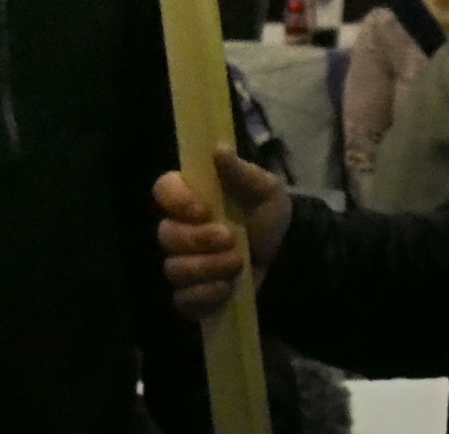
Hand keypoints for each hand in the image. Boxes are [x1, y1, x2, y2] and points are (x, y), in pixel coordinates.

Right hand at [155, 146, 291, 319]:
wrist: (286, 258)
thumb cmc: (266, 217)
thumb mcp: (266, 190)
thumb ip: (243, 172)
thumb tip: (220, 149)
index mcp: (189, 198)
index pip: (162, 190)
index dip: (176, 200)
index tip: (202, 209)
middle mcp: (178, 229)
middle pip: (166, 234)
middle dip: (199, 240)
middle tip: (231, 240)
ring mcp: (183, 262)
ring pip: (174, 268)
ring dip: (206, 269)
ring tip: (236, 265)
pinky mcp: (193, 293)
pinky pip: (183, 299)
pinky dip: (204, 296)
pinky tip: (226, 290)